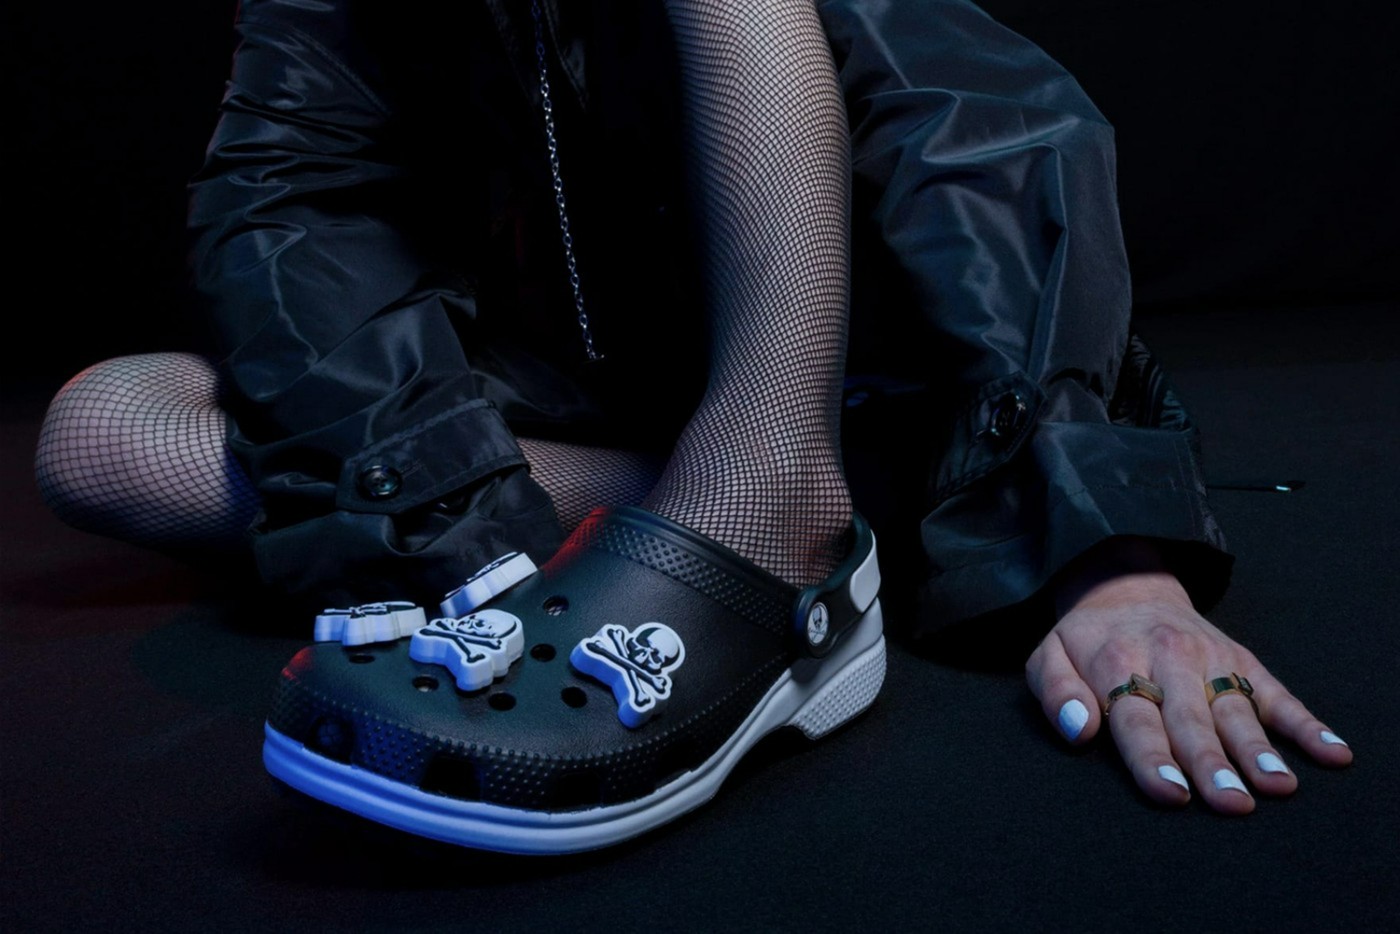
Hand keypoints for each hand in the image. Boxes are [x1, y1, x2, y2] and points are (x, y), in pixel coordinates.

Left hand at [1024, 538, 1352, 812]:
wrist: (1126, 584)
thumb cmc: (1087, 639)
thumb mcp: (1048, 654)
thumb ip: (1055, 692)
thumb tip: (1079, 731)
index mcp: (1117, 664)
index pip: (1136, 719)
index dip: (1153, 757)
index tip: (1171, 792)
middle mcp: (1169, 661)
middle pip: (1191, 720)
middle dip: (1211, 763)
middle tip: (1231, 803)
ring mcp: (1211, 660)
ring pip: (1236, 709)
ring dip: (1258, 748)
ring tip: (1277, 784)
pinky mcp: (1243, 661)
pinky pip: (1279, 693)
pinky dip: (1307, 724)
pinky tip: (1332, 753)